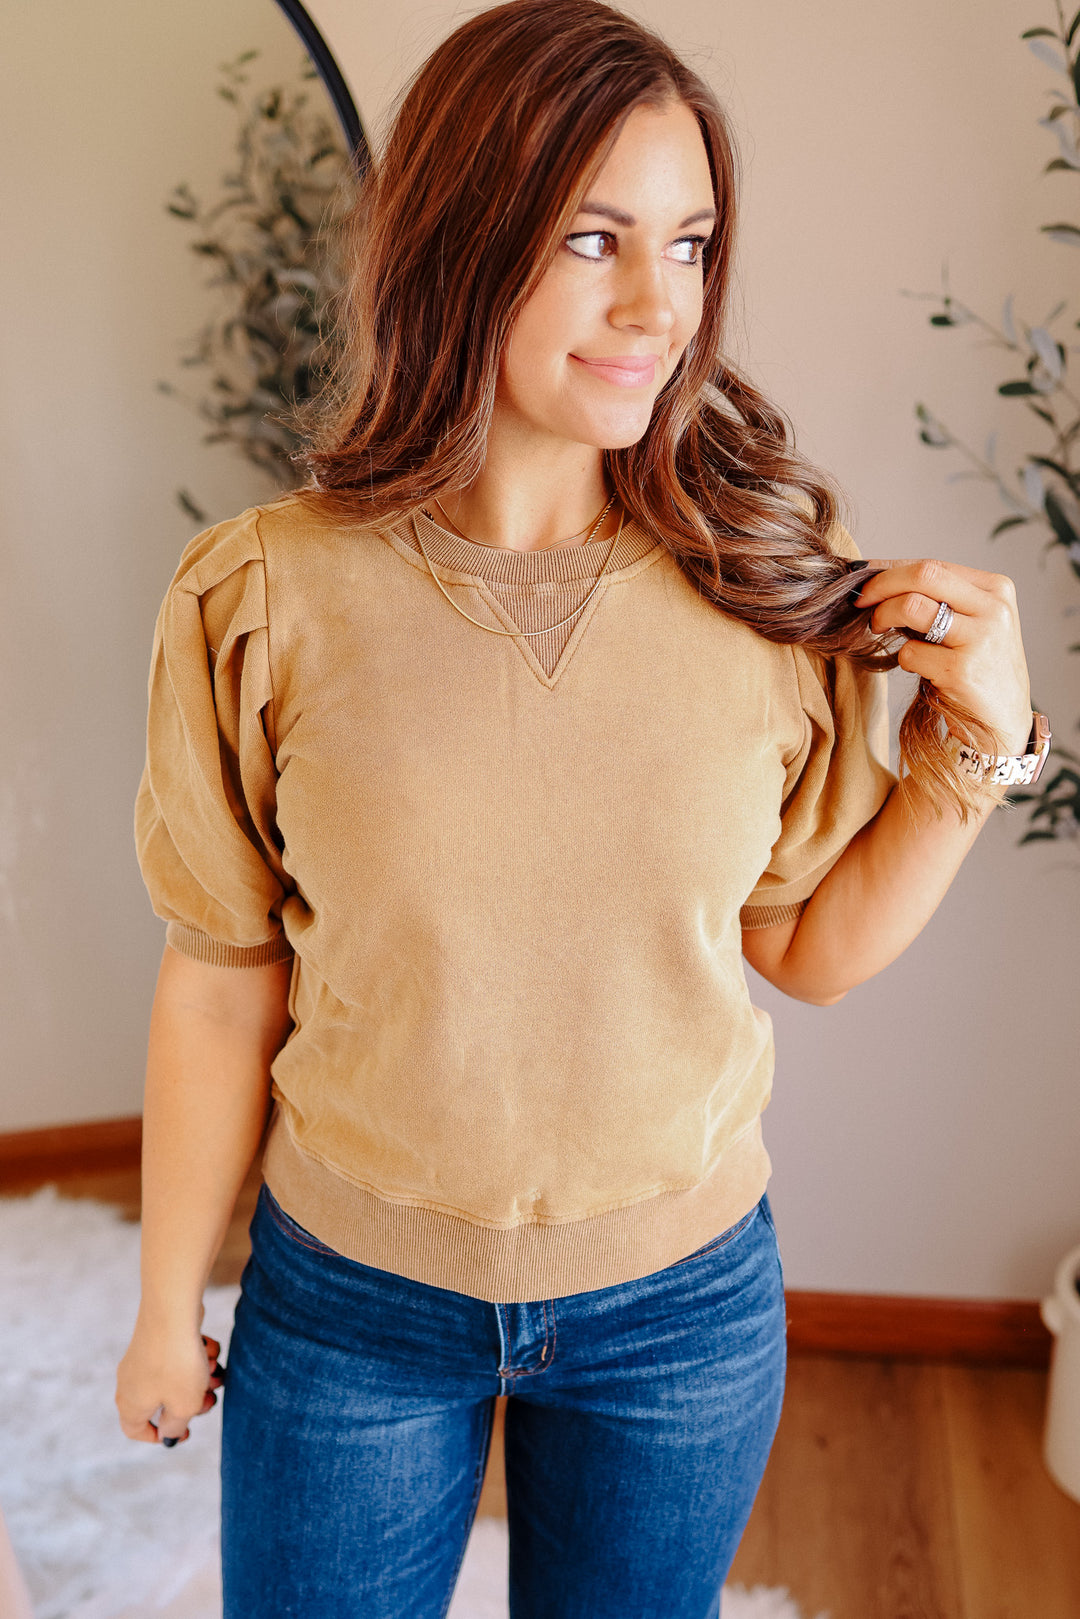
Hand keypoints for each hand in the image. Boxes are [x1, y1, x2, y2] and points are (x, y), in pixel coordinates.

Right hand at [115, 1319, 225, 1445]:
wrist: (172, 1311)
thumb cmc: (177, 1365)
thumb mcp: (184, 1406)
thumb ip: (176, 1426)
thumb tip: (169, 1433)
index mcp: (130, 1404)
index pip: (134, 1430)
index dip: (159, 1436)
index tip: (184, 1432)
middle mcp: (130, 1380)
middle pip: (162, 1402)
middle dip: (191, 1401)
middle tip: (211, 1397)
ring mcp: (142, 1356)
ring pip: (174, 1376)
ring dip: (198, 1376)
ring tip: (215, 1369)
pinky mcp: (156, 1336)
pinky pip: (176, 1354)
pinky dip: (195, 1354)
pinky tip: (209, 1346)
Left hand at [854, 557, 1032, 753]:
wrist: (1002, 721)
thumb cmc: (979, 668)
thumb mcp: (971, 623)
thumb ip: (938, 599)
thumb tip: (877, 578)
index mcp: (996, 589)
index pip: (933, 566)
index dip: (890, 569)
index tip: (862, 578)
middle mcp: (993, 609)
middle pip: (923, 575)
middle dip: (880, 585)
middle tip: (860, 601)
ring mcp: (980, 639)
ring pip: (910, 607)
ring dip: (883, 617)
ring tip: (880, 630)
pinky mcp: (960, 670)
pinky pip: (910, 652)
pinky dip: (904, 659)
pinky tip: (920, 669)